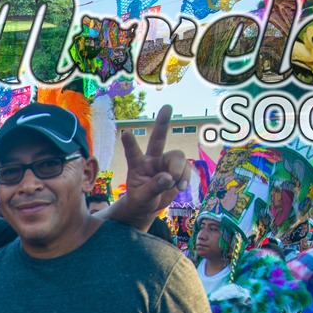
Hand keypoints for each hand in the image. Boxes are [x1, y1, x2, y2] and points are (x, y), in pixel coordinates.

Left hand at [119, 105, 191, 219]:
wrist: (149, 206)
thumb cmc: (140, 200)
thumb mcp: (141, 198)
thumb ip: (153, 188)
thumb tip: (168, 177)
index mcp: (137, 165)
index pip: (133, 153)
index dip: (130, 143)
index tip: (126, 133)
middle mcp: (152, 159)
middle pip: (158, 139)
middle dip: (163, 123)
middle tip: (167, 107)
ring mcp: (165, 163)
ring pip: (177, 157)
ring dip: (179, 171)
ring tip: (175, 185)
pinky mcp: (177, 169)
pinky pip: (186, 168)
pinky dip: (185, 178)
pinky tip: (180, 187)